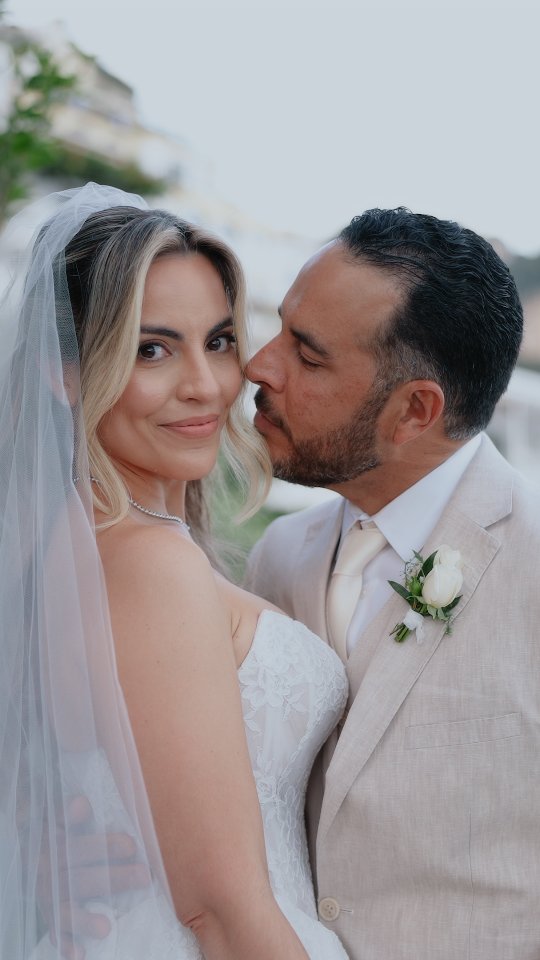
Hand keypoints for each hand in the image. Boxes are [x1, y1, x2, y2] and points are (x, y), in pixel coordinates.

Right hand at [37, 795, 150, 959]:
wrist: (32, 850)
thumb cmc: (60, 831)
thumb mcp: (62, 817)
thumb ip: (72, 812)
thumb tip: (81, 803)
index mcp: (55, 841)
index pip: (78, 842)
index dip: (103, 845)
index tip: (132, 845)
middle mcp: (48, 869)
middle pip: (81, 877)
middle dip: (114, 878)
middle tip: (144, 877)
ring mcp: (48, 894)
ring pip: (65, 908)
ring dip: (84, 919)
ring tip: (105, 927)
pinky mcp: (49, 913)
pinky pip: (56, 931)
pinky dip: (66, 943)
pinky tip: (79, 952)